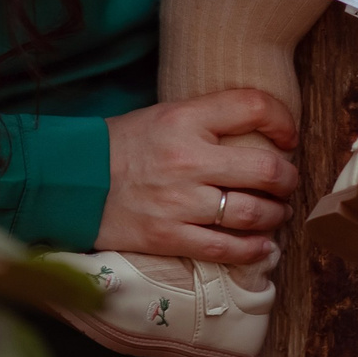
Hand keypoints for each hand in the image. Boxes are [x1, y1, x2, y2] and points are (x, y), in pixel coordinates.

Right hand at [96, 89, 298, 267]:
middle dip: (288, 179)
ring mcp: (178, 201)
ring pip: (251, 213)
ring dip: (276, 215)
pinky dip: (251, 250)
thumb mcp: (166, 115)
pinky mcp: (165, 237)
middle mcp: (187, 159)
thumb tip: (259, 131)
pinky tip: (264, 247)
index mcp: (186, 119)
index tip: (289, 136)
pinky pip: (223, 248)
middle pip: (265, 169)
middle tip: (289, 183)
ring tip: (279, 213)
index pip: (253, 106)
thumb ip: (208, 120)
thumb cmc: (122, 145)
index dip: (283, 120)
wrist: (68, 182)